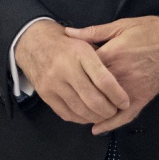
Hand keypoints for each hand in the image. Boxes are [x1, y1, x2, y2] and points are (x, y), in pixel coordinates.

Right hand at [14, 20, 130, 124]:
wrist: (34, 43)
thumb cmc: (66, 44)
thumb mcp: (85, 41)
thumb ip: (102, 57)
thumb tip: (121, 81)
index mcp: (79, 52)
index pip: (103, 80)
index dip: (117, 95)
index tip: (125, 101)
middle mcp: (65, 68)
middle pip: (93, 99)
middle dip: (109, 110)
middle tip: (116, 110)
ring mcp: (53, 83)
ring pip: (81, 110)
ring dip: (97, 117)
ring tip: (104, 114)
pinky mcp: (45, 94)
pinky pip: (67, 114)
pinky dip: (81, 118)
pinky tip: (89, 114)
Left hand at [65, 16, 158, 133]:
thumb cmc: (150, 30)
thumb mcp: (121, 25)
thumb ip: (94, 32)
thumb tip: (69, 33)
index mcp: (113, 52)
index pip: (84, 66)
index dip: (73, 66)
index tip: (66, 65)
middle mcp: (121, 73)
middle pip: (92, 86)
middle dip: (79, 87)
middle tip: (68, 87)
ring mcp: (132, 88)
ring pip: (105, 103)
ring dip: (90, 107)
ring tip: (76, 107)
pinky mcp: (143, 98)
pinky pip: (125, 115)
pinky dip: (110, 123)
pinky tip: (96, 128)